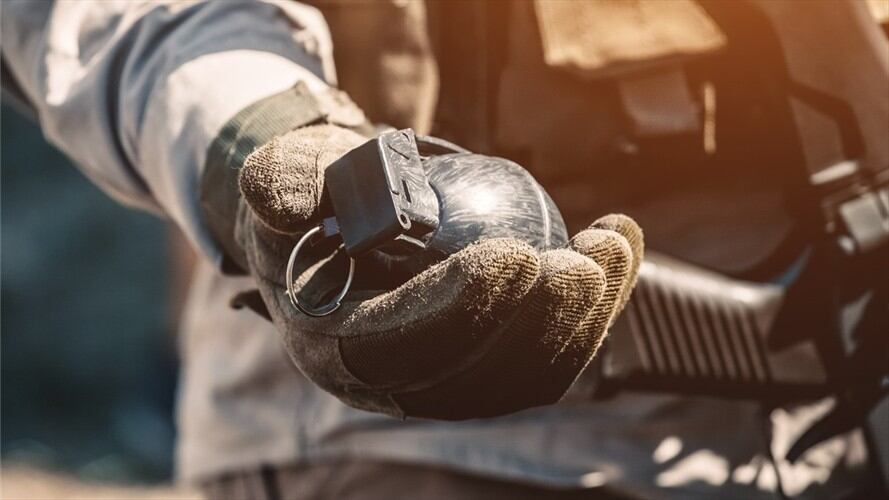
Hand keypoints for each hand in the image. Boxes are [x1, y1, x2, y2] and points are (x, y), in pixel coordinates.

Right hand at [235, 124, 642, 419]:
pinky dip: (592, 311)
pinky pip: (548, 355)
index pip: (392, 347)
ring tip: (612, 247)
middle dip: (540, 323)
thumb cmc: (321, 194)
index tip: (515, 255)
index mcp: (330, 343)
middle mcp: (388, 381)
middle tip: (584, 262)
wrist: (346, 223)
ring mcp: (444, 381)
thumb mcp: (290, 172)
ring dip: (582, 318)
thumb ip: (283, 181)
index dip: (456, 310)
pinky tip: (614, 253)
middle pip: (473, 376)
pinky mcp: (488, 366)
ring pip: (524, 375)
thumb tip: (290, 206)